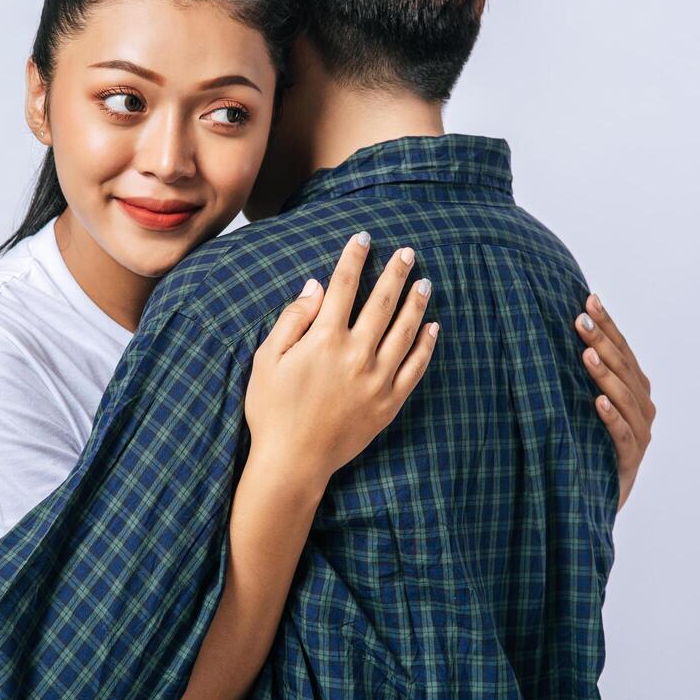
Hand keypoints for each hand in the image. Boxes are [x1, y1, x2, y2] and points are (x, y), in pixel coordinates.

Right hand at [244, 231, 439, 488]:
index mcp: (324, 339)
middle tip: (408, 252)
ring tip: (424, 282)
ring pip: (405, 331)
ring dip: (416, 303)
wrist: (292, 462)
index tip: (363, 238)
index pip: (344, 285)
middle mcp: (356, 354)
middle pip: (382, 302)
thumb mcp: (266, 360)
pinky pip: (415, 368)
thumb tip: (316, 287)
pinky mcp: (389, 403)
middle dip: (395, 272)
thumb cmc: (271, 410)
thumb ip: (293, 320)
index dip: (354, 257)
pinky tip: (432, 328)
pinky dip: (426, 345)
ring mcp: (377, 379)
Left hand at [574, 295, 654, 512]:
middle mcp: (642, 408)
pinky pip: (622, 436)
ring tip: (586, 354)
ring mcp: (639, 435)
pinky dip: (612, 418)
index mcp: (634, 389)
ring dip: (606, 375)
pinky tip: (597, 402)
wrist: (591, 499)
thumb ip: (577, 375)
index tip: (588, 299)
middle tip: (580, 319)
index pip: (622, 349)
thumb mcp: (578, 405)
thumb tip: (547, 332)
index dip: (608, 325)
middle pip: (624, 368)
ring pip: (627, 398)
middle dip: (603, 341)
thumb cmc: (583, 444)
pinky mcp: (628, 461)